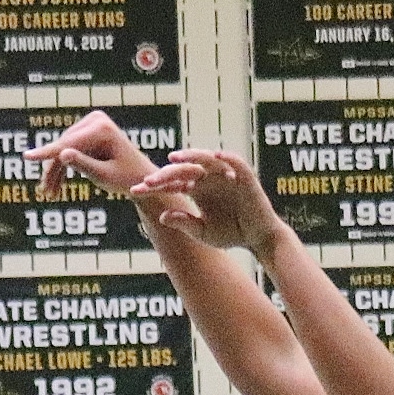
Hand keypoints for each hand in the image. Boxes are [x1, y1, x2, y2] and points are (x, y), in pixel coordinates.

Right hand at [25, 111, 156, 201]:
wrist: (141, 176)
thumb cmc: (127, 179)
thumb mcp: (104, 177)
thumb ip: (83, 165)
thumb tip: (62, 155)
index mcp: (102, 129)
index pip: (69, 143)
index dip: (46, 153)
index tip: (27, 157)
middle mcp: (95, 120)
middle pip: (64, 146)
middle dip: (53, 169)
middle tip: (46, 193)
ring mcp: (91, 124)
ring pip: (64, 148)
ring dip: (56, 171)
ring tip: (50, 194)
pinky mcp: (88, 132)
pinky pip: (70, 149)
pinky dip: (64, 166)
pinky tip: (56, 186)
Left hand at [136, 149, 283, 252]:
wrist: (258, 237)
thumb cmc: (231, 234)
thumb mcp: (203, 232)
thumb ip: (185, 223)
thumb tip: (162, 215)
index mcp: (196, 189)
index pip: (171, 184)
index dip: (154, 186)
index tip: (135, 191)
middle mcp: (208, 178)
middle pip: (183, 170)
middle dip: (166, 174)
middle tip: (150, 180)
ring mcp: (225, 175)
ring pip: (205, 160)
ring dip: (191, 157)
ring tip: (175, 159)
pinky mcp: (243, 175)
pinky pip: (234, 162)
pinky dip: (226, 158)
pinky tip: (214, 157)